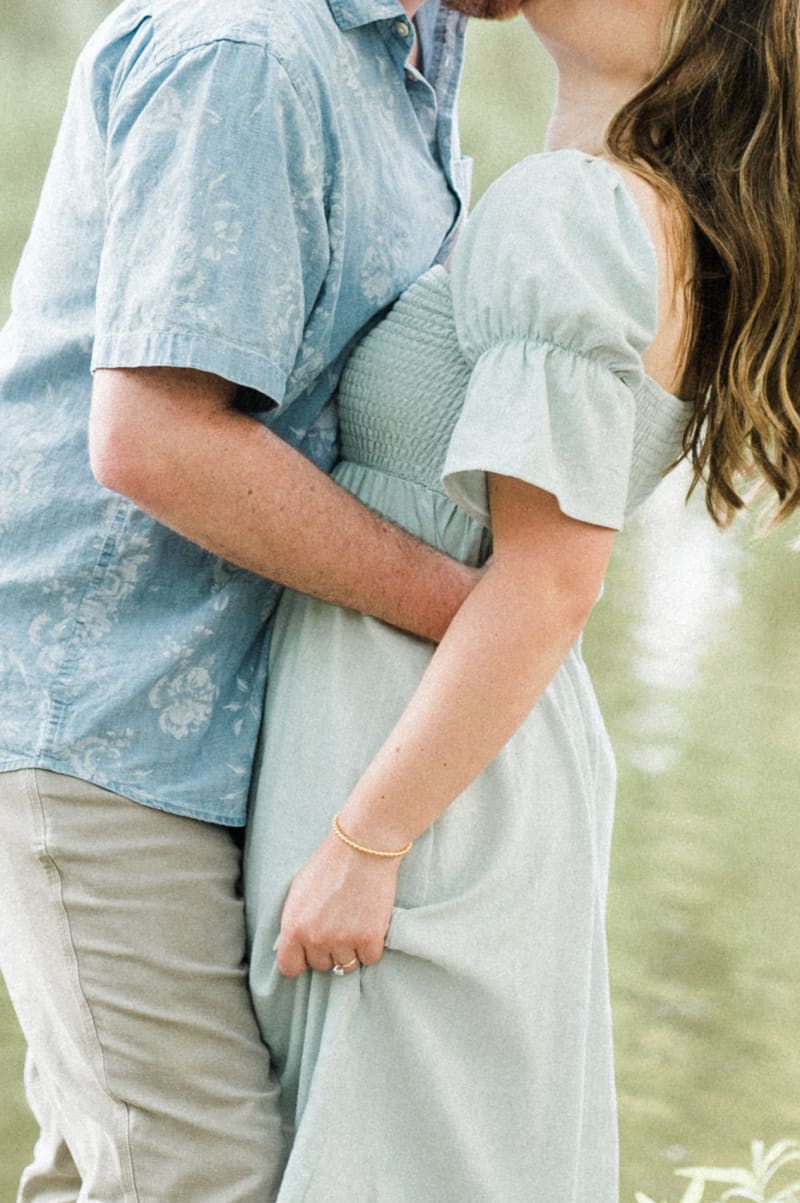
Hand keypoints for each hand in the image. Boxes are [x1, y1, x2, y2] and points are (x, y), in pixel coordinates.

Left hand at [275, 832, 400, 976]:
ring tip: (355, 923)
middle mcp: (316, 939)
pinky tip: (370, 924)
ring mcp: (343, 941)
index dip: (301, 960)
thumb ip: (294, 921)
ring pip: (347, 965)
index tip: (309, 954)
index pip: (289, 967)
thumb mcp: (298, 891)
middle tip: (338, 926)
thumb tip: (294, 943)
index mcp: (293, 927)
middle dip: (329, 950)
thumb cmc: (330, 864)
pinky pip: (370, 958)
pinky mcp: (369, 938)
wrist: (362, 847)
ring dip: (351, 949)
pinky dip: (372, 945)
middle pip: (322, 965)